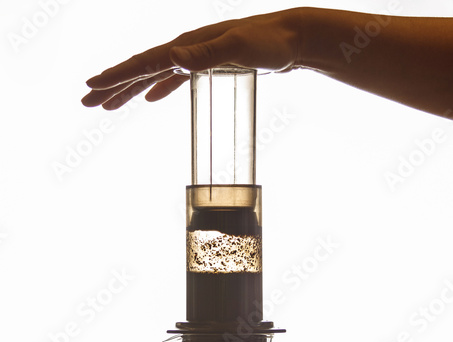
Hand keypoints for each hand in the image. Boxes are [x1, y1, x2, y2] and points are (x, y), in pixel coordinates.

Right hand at [82, 8, 302, 109]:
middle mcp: (186, 50)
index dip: (116, 77)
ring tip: (110, 103)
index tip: (91, 89)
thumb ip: (205, 54)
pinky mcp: (208, 67)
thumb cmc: (269, 42)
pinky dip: (160, 89)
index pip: (143, 63)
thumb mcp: (237, 48)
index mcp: (187, 46)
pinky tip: (151, 98)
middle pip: (141, 69)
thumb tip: (172, 58)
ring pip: (154, 76)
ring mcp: (195, 58)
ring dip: (130, 89)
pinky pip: (175, 80)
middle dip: (113, 86)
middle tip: (88, 101)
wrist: (292, 39)